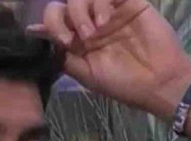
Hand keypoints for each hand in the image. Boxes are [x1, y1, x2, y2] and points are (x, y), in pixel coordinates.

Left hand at [30, 0, 190, 119]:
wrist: (157, 82)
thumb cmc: (121, 82)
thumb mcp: (86, 74)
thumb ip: (64, 56)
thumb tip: (39, 38)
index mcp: (78, 41)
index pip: (55, 24)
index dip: (45, 24)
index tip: (33, 31)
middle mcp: (90, 23)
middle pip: (64, 6)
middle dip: (59, 19)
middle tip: (69, 39)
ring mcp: (109, 12)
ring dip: (79, 12)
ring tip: (92, 33)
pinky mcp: (129, 3)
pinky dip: (100, 3)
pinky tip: (105, 21)